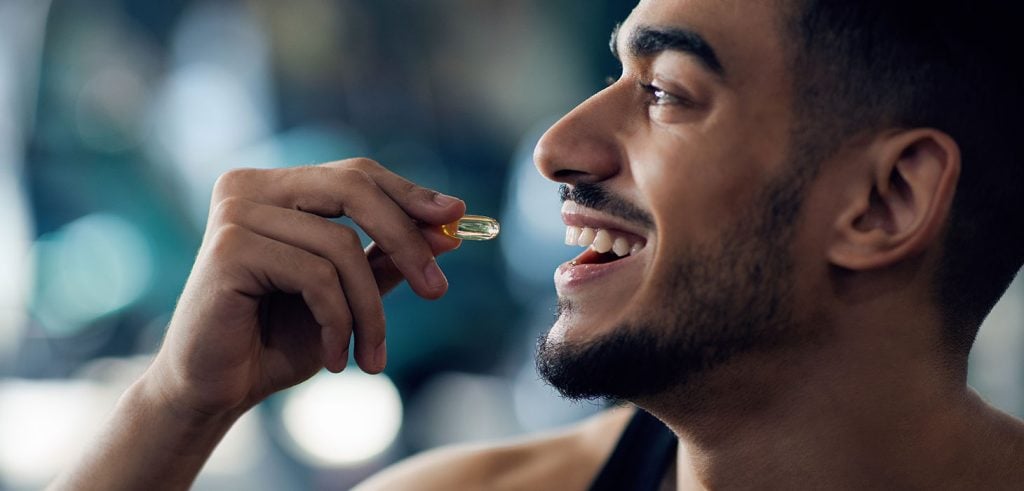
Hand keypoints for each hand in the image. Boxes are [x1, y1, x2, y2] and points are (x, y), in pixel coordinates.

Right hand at [146, 159, 464, 417]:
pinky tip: (335, 357)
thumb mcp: (347, 295)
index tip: (457, 217)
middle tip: (438, 290)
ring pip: (341, 247)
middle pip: (354, 190)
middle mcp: (250, 187)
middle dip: (406, 240)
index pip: (356, 174)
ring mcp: (235, 213)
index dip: (410, 194)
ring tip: (372, 356)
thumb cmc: (277, 339)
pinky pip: (316, 277)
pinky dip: (338, 322)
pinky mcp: (228, 248)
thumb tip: (450, 229)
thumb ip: (387, 259)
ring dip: (369, 311)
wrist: (215, 390)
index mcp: (276, 187)